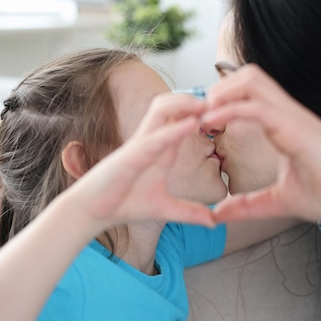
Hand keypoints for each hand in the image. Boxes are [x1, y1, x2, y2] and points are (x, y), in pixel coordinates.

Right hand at [66, 93, 214, 228]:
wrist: (94, 213)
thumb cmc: (124, 204)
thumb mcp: (165, 209)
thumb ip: (189, 212)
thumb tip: (213, 222)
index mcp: (161, 149)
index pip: (181, 119)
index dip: (202, 110)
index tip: (226, 109)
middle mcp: (151, 141)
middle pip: (170, 105)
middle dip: (194, 98)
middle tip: (219, 100)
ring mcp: (139, 145)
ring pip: (160, 110)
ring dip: (184, 104)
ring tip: (206, 105)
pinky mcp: (130, 156)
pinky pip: (154, 137)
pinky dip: (173, 130)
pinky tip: (192, 125)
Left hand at [203, 65, 320, 246]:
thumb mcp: (280, 202)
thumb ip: (249, 206)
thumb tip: (218, 215)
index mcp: (285, 125)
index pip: (250, 95)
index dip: (223, 101)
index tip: (200, 121)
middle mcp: (289, 114)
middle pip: (248, 76)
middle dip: (218, 88)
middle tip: (198, 113)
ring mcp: (294, 118)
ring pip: (252, 81)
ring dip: (221, 93)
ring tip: (201, 115)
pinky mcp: (298, 129)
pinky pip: (257, 107)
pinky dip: (229, 110)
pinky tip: (210, 123)